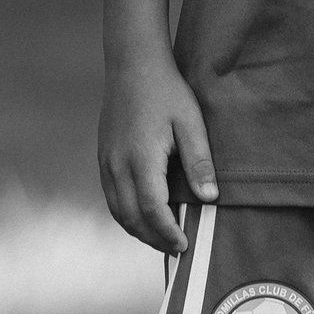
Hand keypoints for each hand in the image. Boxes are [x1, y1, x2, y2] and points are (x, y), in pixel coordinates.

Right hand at [99, 57, 218, 251]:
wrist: (132, 64)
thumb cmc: (167, 91)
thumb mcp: (191, 122)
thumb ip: (199, 161)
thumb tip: (209, 198)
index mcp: (141, 159)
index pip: (153, 210)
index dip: (168, 232)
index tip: (185, 245)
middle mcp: (117, 166)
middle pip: (132, 218)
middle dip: (154, 239)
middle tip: (177, 249)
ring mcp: (106, 163)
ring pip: (118, 211)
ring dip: (139, 230)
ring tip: (163, 238)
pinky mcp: (103, 158)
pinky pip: (112, 197)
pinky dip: (127, 214)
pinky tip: (145, 215)